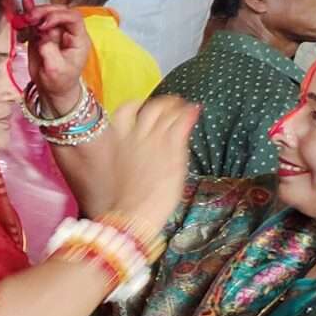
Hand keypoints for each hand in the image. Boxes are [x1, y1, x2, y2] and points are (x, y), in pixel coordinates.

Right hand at [23, 5, 91, 111]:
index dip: (58, 17)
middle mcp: (68, 32)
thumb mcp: (56, 70)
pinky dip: (30, 13)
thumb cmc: (60, 81)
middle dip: (45, 12)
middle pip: (60, 12)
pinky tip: (25, 4)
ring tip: (25, 17)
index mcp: (79, 39)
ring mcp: (55, 32)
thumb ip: (50, 51)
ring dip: (35, 12)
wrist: (52, 89)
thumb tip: (42, 36)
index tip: (44, 25)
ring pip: (47, 13)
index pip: (73, 18)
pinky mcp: (41, 34)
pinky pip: (36, 20)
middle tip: (31, 17)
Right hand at [92, 96, 198, 241]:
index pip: (126, 111)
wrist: (134, 212)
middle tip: (173, 104)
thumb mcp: (123, 169)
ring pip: (167, 110)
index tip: (145, 107)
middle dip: (163, 102)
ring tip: (186, 106)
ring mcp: (155, 140)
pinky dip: (190, 113)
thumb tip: (140, 146)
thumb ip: (130, 151)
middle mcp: (136, 135)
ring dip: (178, 105)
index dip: (137, 105)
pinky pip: (182, 122)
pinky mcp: (173, 148)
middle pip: (150, 107)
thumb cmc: (127, 199)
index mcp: (119, 140)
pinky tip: (195, 111)